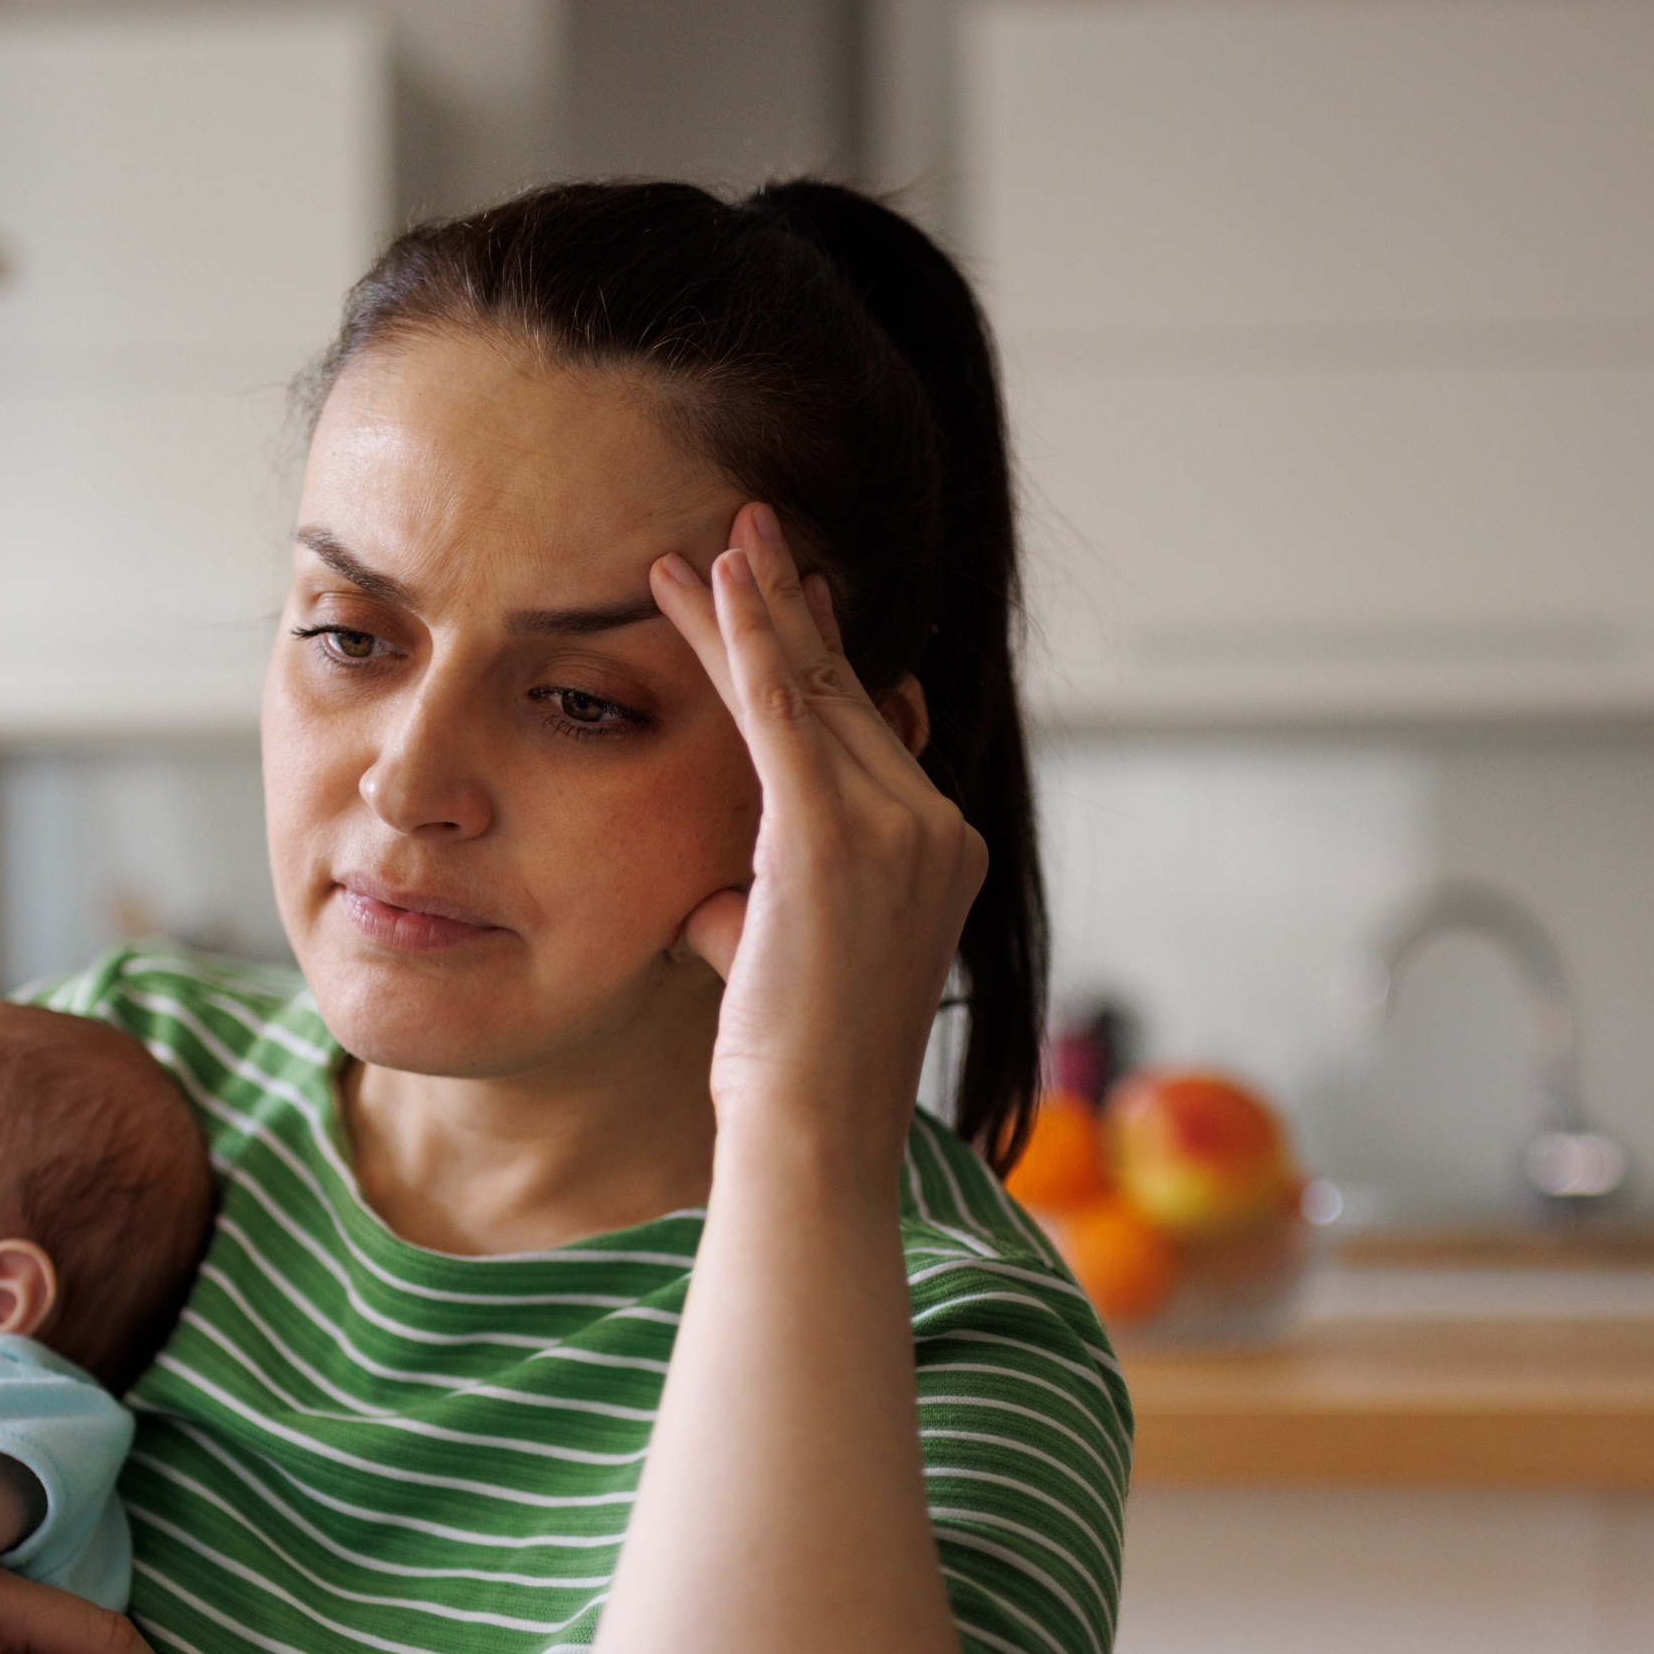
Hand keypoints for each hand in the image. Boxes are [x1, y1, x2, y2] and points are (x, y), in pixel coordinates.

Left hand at [648, 503, 990, 1158]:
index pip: (871, 730)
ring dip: (756, 606)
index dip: (825, 654)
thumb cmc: (791, 1070)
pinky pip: (785, 711)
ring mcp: (898, 829)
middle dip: (789, 607)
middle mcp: (936, 828)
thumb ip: (765, 913)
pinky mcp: (835, 836)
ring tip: (717, 537)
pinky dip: (749, 637)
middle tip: (751, 525)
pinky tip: (719, 580)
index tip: (790, 594)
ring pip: (811, 689)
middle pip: (846, 694)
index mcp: (940, 852)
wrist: (812, 1127)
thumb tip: (713, 907)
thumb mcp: (790, 966)